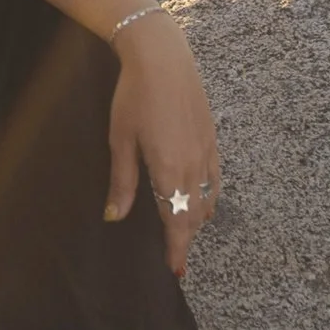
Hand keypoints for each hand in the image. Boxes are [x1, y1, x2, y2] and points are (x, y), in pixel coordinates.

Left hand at [104, 12, 221, 278]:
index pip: (176, 223)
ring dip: (196, 220)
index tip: (176, 272)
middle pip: (194, 216)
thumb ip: (122, 182)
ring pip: (206, 200)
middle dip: (185, 239)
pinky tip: (201, 202)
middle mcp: (194, 167)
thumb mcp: (120, 140)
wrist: (162, 58)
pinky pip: (214, 180)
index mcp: (169, 171)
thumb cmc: (133, 96)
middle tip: (177, 258)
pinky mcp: (212, 139)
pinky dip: (208, 197)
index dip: (177, 250)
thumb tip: (115, 217)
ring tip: (184, 234)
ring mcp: (206, 152)